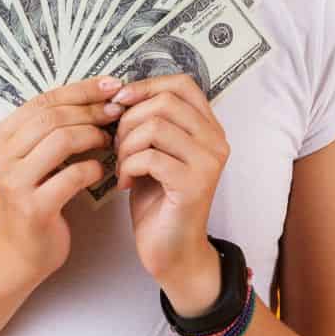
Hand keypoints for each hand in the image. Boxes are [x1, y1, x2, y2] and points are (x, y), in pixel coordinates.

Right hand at [0, 75, 125, 285]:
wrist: (18, 252)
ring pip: (61, 140)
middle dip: (90, 110)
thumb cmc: (33, 198)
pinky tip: (103, 171)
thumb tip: (97, 96)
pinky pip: (73, 175)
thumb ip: (50, 130)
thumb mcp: (30, 160)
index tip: (110, 85)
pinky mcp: (33, 208)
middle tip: (117, 112)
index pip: (42, 101)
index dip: (80, 89)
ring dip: (93, 135)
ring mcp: (13, 184)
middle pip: (51, 117)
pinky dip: (94, 169)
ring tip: (109, 141)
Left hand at [109, 73, 230, 302]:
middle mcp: (216, 140)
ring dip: (126, 145)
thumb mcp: (154, 151)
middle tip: (118, 147)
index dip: (146, 85)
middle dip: (128, 120)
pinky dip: (128, 167)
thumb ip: (149, 122)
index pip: (181, 83)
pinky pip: (150, 157)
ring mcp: (208, 162)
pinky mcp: (194, 184)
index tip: (120, 102)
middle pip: (164, 102)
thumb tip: (121, 93)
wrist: (172, 251)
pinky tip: (126, 183)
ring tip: (122, 166)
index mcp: (208, 127)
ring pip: (155, 126)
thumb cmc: (158, 200)